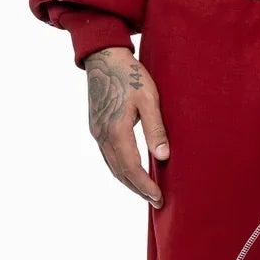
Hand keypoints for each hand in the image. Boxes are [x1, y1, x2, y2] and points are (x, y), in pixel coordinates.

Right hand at [84, 46, 169, 206]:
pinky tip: (131, 171)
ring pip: (112, 166)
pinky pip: (107, 156)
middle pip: (119, 172)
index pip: (131, 168)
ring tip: (145, 191)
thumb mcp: (149, 99)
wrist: (104, 58)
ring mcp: (96, 132)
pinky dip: (120, 169)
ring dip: (128, 181)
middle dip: (138, 189)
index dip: (145, 185)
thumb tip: (163, 157)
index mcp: (116, 130)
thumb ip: (156, 129)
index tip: (158, 198)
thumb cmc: (130, 75)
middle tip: (156, 201)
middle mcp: (102, 135)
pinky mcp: (96, 127)